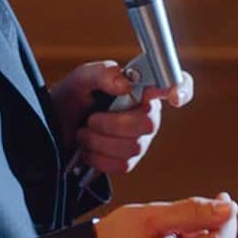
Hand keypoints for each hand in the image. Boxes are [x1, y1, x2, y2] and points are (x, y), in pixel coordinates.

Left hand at [52, 62, 192, 175]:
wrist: (55, 128)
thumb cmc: (71, 99)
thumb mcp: (82, 79)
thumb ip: (104, 73)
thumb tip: (126, 84)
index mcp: (141, 88)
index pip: (175, 84)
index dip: (181, 89)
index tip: (174, 98)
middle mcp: (147, 113)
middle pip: (149, 124)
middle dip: (112, 124)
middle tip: (91, 119)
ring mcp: (140, 139)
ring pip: (134, 146)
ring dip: (100, 141)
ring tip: (84, 133)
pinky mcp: (128, 160)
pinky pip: (124, 165)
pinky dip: (99, 158)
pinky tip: (89, 150)